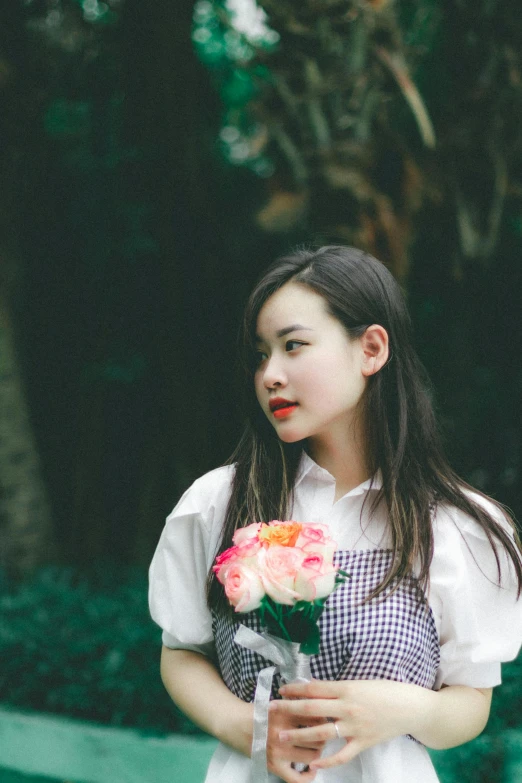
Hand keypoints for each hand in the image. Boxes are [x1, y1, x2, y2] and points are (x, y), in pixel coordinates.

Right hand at [265, 697, 326, 782]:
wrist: (234, 723)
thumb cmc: (257, 711)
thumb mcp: (277, 704)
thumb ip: (296, 707)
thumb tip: (319, 709)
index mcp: (285, 714)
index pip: (316, 718)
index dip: (324, 720)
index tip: (325, 721)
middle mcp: (283, 733)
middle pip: (318, 738)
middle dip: (323, 737)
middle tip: (321, 736)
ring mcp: (279, 752)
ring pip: (312, 757)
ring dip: (317, 754)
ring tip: (315, 750)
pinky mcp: (273, 766)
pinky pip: (296, 778)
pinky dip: (308, 777)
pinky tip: (311, 770)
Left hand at [270, 678, 432, 770]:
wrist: (411, 707)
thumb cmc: (386, 691)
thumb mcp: (361, 683)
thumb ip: (339, 688)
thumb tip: (315, 689)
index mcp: (347, 688)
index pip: (314, 688)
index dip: (295, 689)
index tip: (280, 690)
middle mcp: (348, 707)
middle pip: (312, 708)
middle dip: (289, 709)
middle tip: (270, 711)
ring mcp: (355, 727)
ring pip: (322, 732)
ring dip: (299, 735)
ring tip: (281, 738)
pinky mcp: (364, 743)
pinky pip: (342, 755)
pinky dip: (328, 761)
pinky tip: (314, 765)